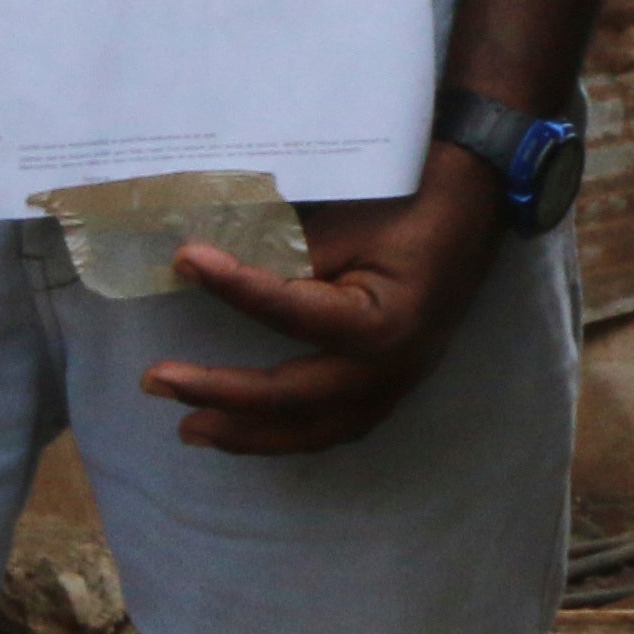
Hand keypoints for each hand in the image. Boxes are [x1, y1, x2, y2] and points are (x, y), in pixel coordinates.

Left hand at [146, 151, 504, 453]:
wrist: (477, 200)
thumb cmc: (415, 200)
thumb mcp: (350, 218)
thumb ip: (290, 251)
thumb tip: (216, 261)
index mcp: (382, 324)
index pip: (290, 314)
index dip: (233, 288)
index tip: (185, 260)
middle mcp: (390, 370)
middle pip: (292, 398)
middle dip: (220, 395)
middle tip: (156, 381)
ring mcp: (396, 384)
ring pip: (315, 430)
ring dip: (250, 433)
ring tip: (191, 430)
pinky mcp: (394, 384)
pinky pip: (336, 425)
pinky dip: (290, 433)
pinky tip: (251, 430)